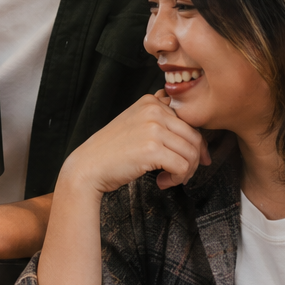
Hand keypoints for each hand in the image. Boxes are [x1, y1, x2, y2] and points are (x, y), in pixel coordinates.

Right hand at [59, 92, 207, 195]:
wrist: (88, 166)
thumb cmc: (111, 151)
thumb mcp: (135, 123)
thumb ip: (160, 120)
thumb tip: (194, 136)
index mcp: (150, 102)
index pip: (189, 121)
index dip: (196, 143)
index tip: (195, 158)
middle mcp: (153, 111)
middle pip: (194, 137)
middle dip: (193, 160)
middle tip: (182, 174)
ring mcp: (153, 129)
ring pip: (191, 153)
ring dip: (185, 172)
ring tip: (170, 178)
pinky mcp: (152, 149)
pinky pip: (182, 167)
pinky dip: (177, 179)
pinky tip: (163, 182)